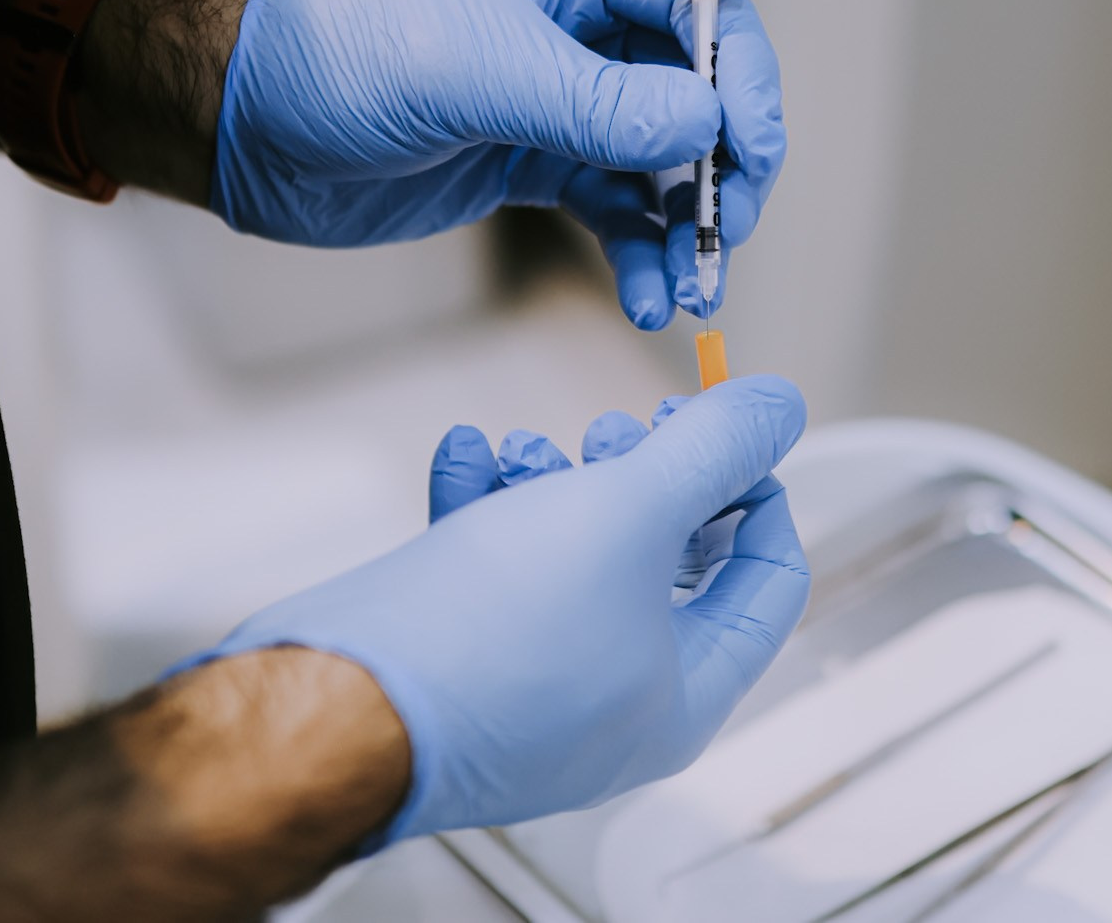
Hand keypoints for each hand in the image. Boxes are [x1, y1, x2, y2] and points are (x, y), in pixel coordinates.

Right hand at [174, 376, 811, 842]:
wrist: (332, 702)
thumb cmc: (486, 639)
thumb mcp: (630, 513)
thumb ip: (713, 451)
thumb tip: (779, 406)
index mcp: (682, 695)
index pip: (768, 584)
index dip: (757, 489)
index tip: (722, 430)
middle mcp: (613, 705)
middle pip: (665, 566)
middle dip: (641, 478)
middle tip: (618, 432)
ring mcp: (531, 689)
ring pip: (572, 561)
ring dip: (554, 483)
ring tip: (527, 445)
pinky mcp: (458, 666)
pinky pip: (493, 574)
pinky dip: (486, 506)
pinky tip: (466, 457)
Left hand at [209, 0, 786, 324]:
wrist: (245, 124)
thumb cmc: (340, 56)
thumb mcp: (476, 71)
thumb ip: (598, 103)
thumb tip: (706, 125)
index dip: (740, 71)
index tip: (754, 147)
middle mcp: (574, 21)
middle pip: (695, 85)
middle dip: (724, 163)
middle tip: (729, 231)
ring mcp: (558, 95)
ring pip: (663, 157)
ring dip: (687, 225)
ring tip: (691, 288)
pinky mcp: (533, 160)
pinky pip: (615, 208)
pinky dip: (639, 253)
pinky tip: (648, 297)